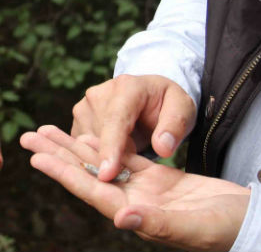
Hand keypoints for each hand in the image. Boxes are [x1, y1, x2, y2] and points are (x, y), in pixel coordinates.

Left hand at [21, 125, 249, 251]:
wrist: (257, 225)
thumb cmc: (231, 231)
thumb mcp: (195, 227)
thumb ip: (159, 223)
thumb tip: (121, 217)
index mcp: (138, 215)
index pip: (93, 191)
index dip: (64, 174)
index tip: (37, 157)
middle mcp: (136, 204)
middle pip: (89, 175)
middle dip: (58, 155)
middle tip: (29, 136)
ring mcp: (148, 193)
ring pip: (104, 165)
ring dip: (76, 148)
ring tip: (48, 131)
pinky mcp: (164, 182)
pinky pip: (128, 160)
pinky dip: (108, 146)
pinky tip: (88, 136)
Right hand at [72, 74, 195, 180]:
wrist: (149, 94)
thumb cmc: (166, 103)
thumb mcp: (183, 109)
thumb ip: (176, 126)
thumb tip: (163, 148)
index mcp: (127, 87)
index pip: (115, 120)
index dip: (110, 148)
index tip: (107, 173)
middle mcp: (98, 94)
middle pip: (101, 137)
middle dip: (117, 158)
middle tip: (139, 161)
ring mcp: (84, 107)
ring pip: (90, 145)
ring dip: (108, 156)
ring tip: (131, 150)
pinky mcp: (77, 121)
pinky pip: (84, 147)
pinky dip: (99, 155)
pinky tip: (116, 152)